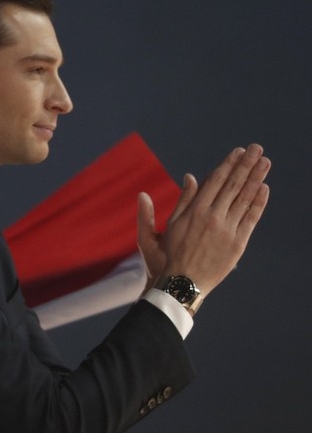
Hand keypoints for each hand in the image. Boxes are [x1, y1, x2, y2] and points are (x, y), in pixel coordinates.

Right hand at [137, 144, 269, 295]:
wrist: (181, 284)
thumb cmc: (167, 257)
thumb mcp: (166, 225)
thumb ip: (178, 201)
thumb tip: (188, 176)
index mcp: (193, 211)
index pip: (215, 181)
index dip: (228, 165)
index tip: (239, 152)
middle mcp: (212, 217)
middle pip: (233, 185)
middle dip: (246, 164)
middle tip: (257, 149)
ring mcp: (226, 230)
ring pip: (244, 198)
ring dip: (256, 178)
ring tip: (265, 162)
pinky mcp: (237, 243)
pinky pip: (251, 218)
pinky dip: (258, 202)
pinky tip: (264, 188)